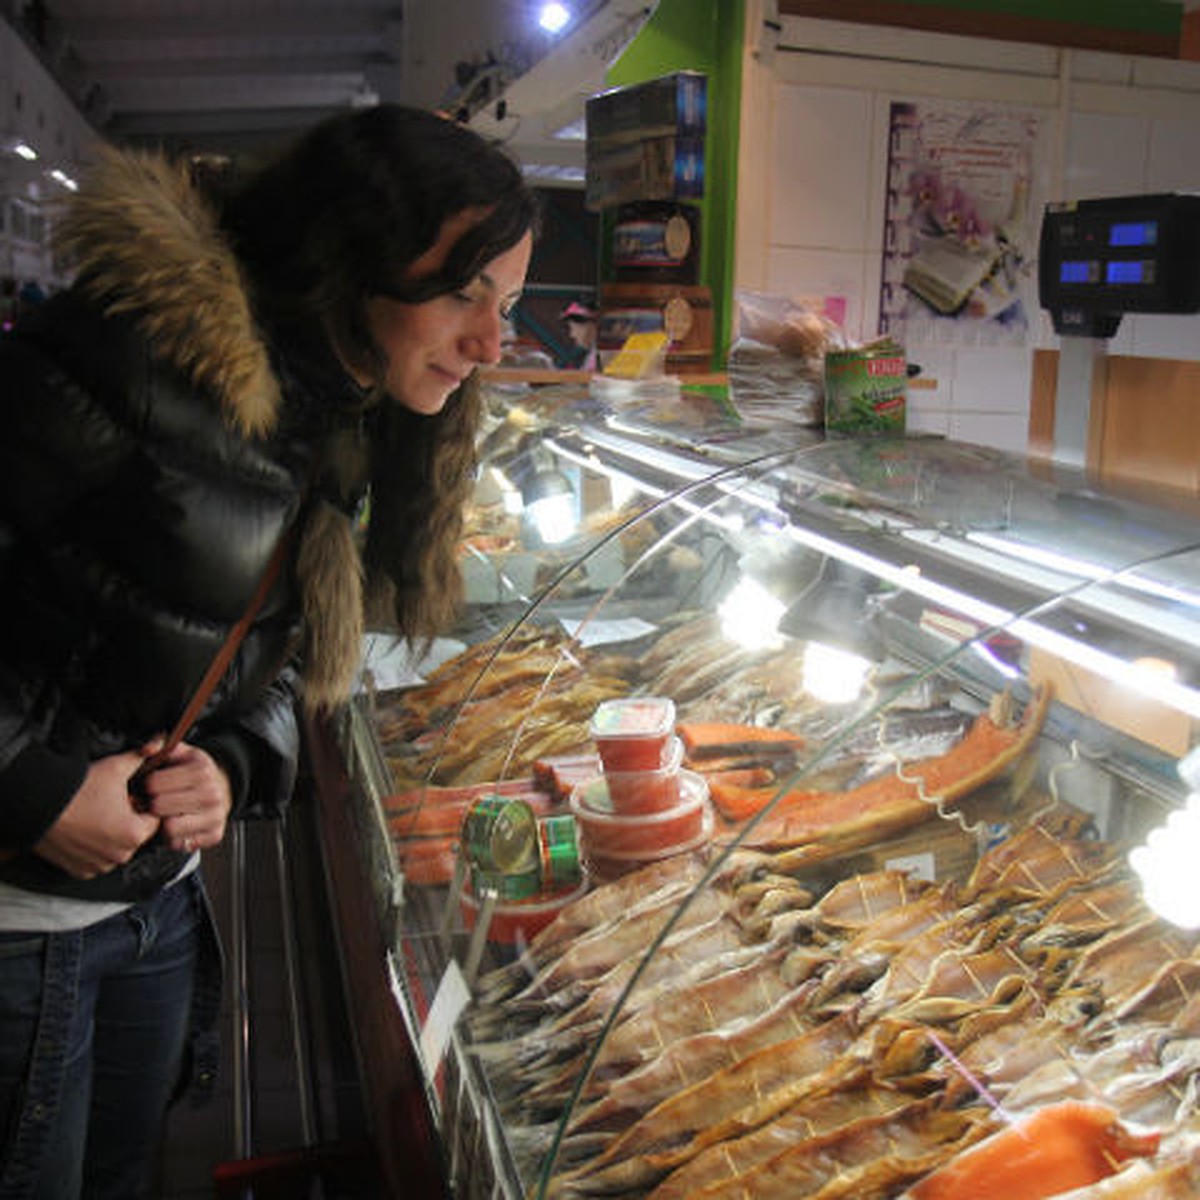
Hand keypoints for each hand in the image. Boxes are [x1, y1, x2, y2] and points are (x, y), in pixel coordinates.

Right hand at [34, 750, 162, 877]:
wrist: (37, 804)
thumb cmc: (75, 790)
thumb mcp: (116, 767)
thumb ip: (142, 758)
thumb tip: (157, 746)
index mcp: (134, 834)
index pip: (153, 820)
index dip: (142, 806)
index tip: (127, 798)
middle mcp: (119, 856)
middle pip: (135, 835)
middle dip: (127, 820)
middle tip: (109, 804)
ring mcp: (98, 865)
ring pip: (116, 848)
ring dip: (110, 835)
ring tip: (94, 815)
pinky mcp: (80, 871)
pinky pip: (96, 860)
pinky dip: (93, 847)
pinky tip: (83, 829)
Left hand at [137, 741, 232, 853]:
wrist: (223, 786)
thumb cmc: (196, 771)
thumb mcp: (183, 752)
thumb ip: (163, 745)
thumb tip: (148, 749)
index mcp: (202, 771)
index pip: (155, 784)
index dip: (148, 784)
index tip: (152, 784)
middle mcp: (212, 794)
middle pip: (160, 807)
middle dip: (152, 804)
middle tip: (157, 800)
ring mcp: (215, 816)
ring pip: (170, 828)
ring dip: (163, 823)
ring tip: (167, 813)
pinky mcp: (215, 835)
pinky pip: (181, 843)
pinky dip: (175, 837)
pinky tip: (178, 824)